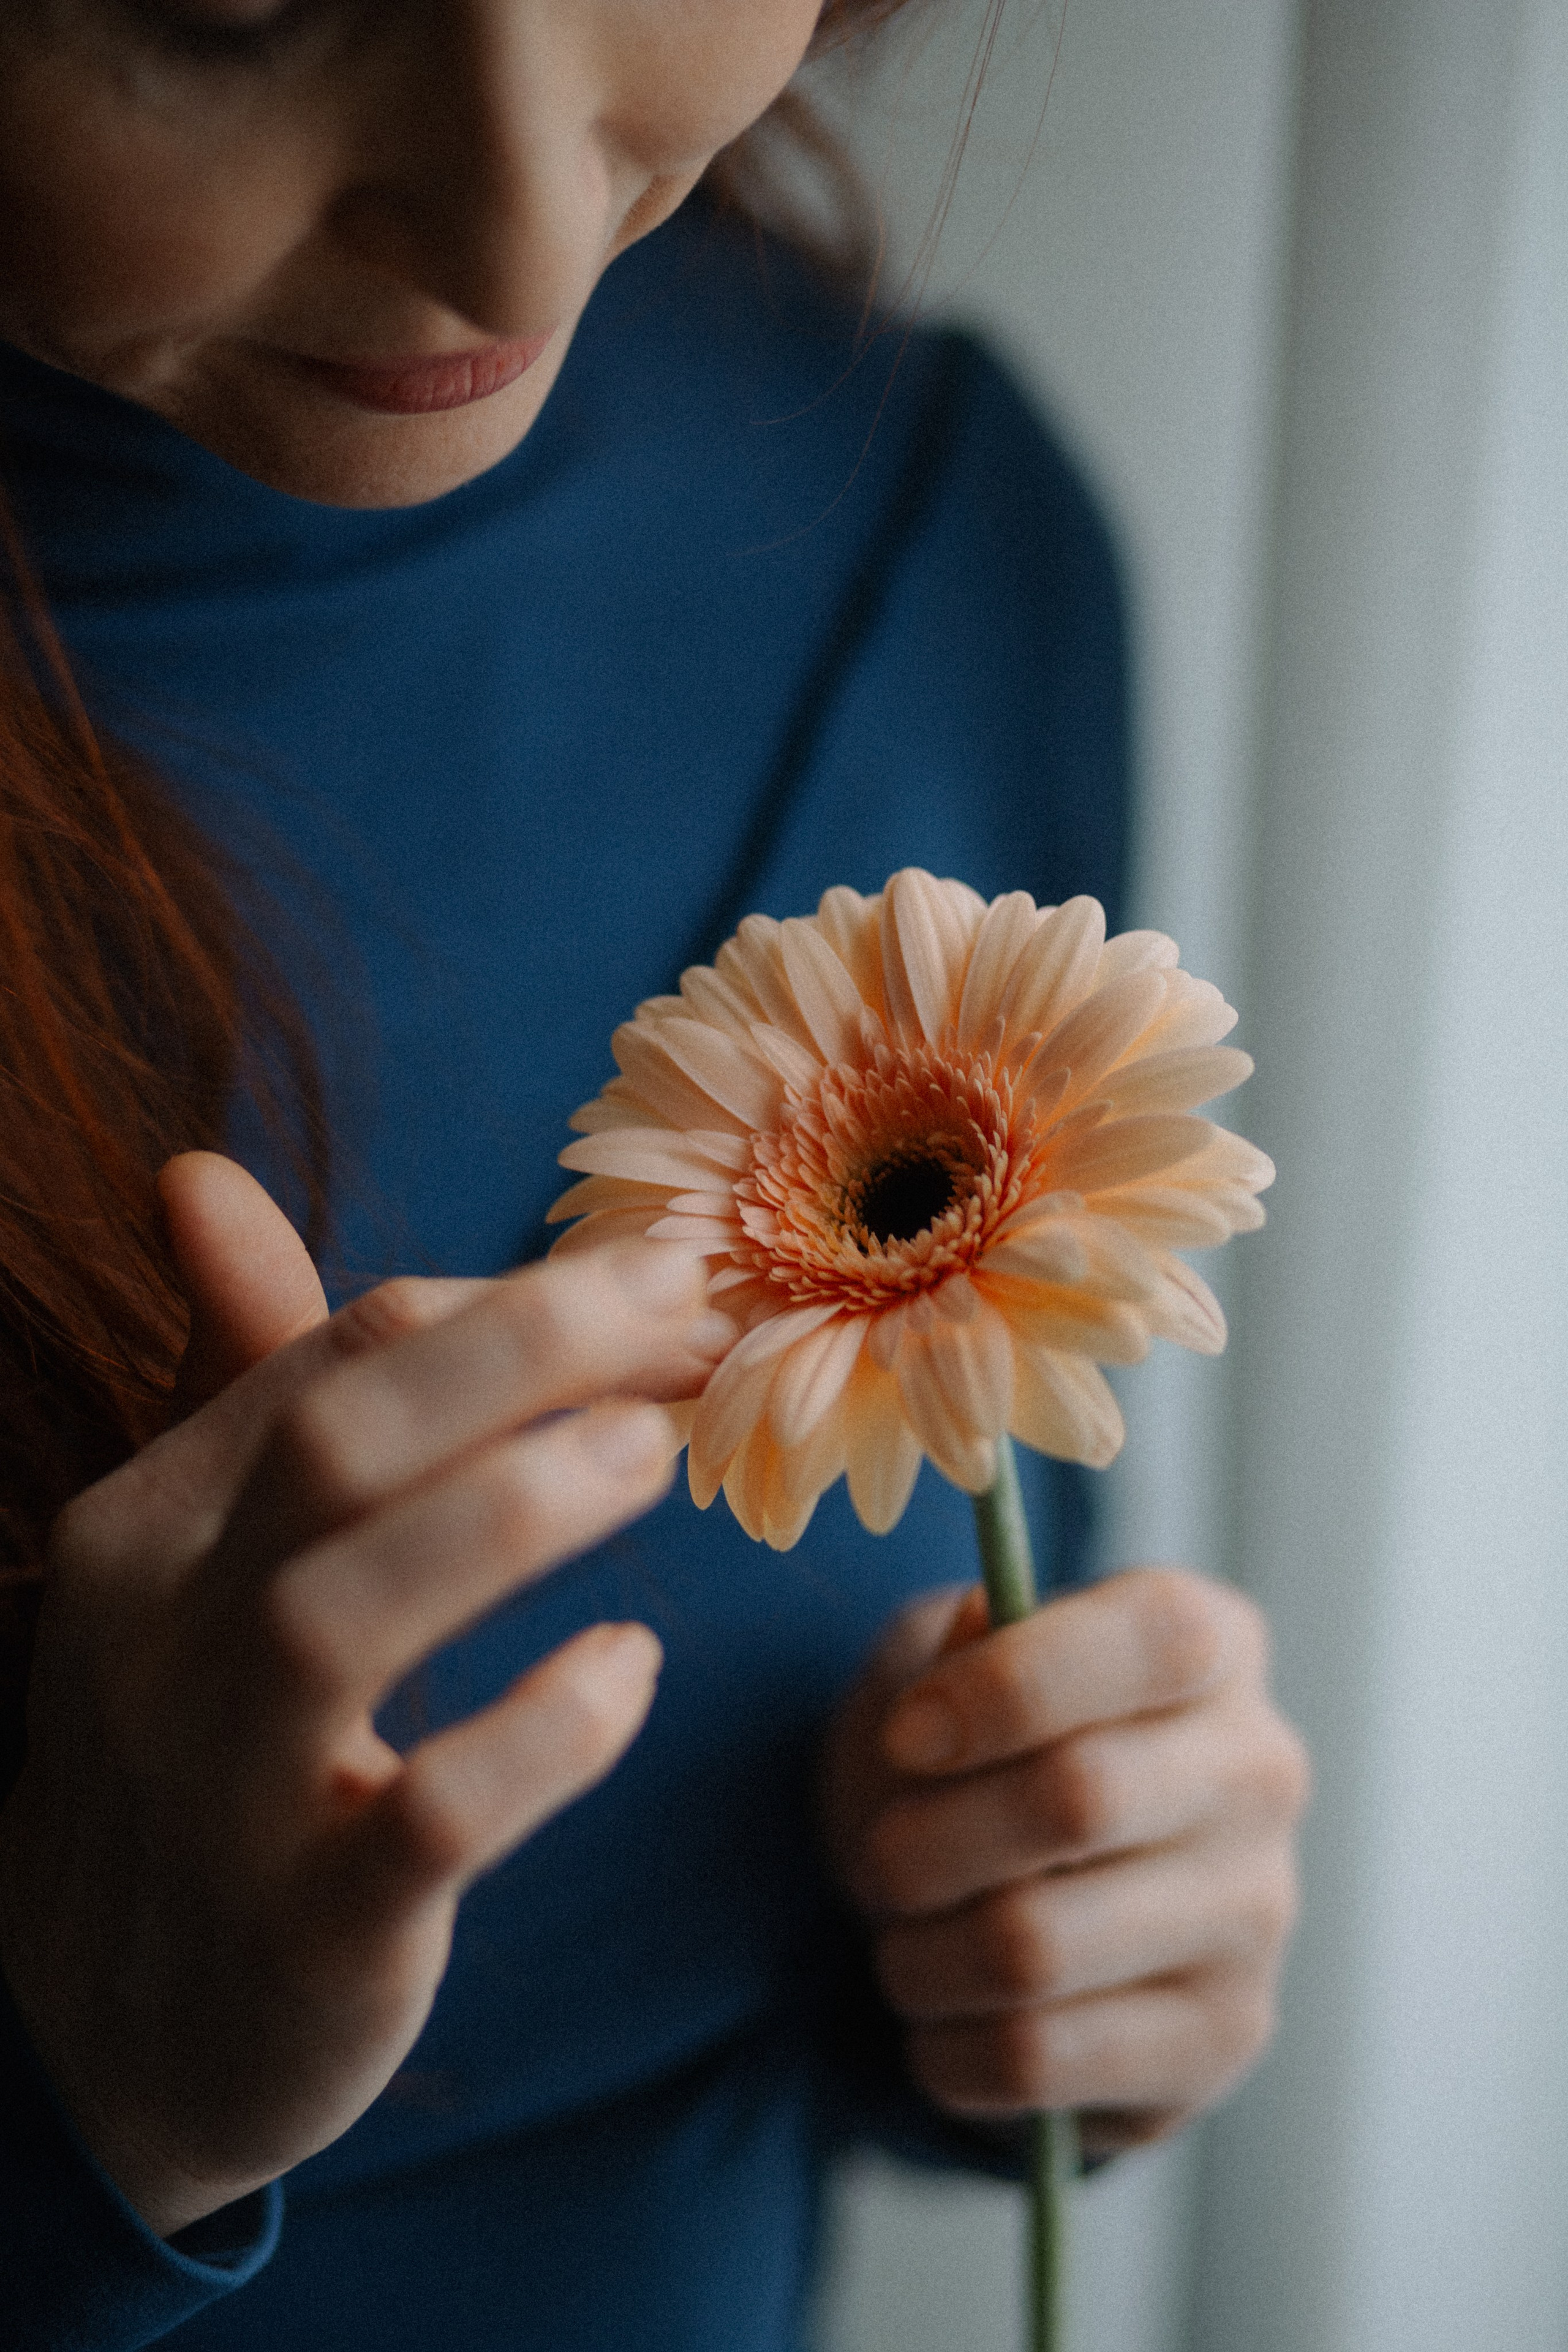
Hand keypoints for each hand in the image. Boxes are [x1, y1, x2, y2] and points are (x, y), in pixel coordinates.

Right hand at [0, 1153, 729, 2236]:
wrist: (97, 2037)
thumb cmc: (197, 1749)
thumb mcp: (190, 1560)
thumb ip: (239, 1379)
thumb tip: (198, 1177)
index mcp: (148, 1525)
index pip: (334, 1362)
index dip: (514, 1305)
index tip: (663, 1290)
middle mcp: (165, 1640)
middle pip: (335, 1445)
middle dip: (525, 1349)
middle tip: (690, 1304)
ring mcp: (225, 1790)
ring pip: (349, 1613)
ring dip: (518, 1511)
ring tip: (657, 1452)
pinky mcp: (308, 1930)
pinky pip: (429, 1817)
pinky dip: (541, 1733)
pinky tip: (627, 1669)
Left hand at [822, 1567, 1308, 2153]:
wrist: (1011, 1896)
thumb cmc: (971, 1752)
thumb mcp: (941, 1663)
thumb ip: (952, 1640)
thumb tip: (982, 1628)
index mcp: (1212, 1647)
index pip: (1159, 1638)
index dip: (1013, 1684)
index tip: (907, 1735)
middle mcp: (1260, 1771)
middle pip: (1080, 1799)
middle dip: (928, 1840)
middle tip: (881, 1858)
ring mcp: (1256, 1912)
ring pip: (1037, 1946)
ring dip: (920, 1955)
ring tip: (904, 1942)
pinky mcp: (1222, 2035)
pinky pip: (1040, 2055)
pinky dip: (947, 2047)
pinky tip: (941, 2020)